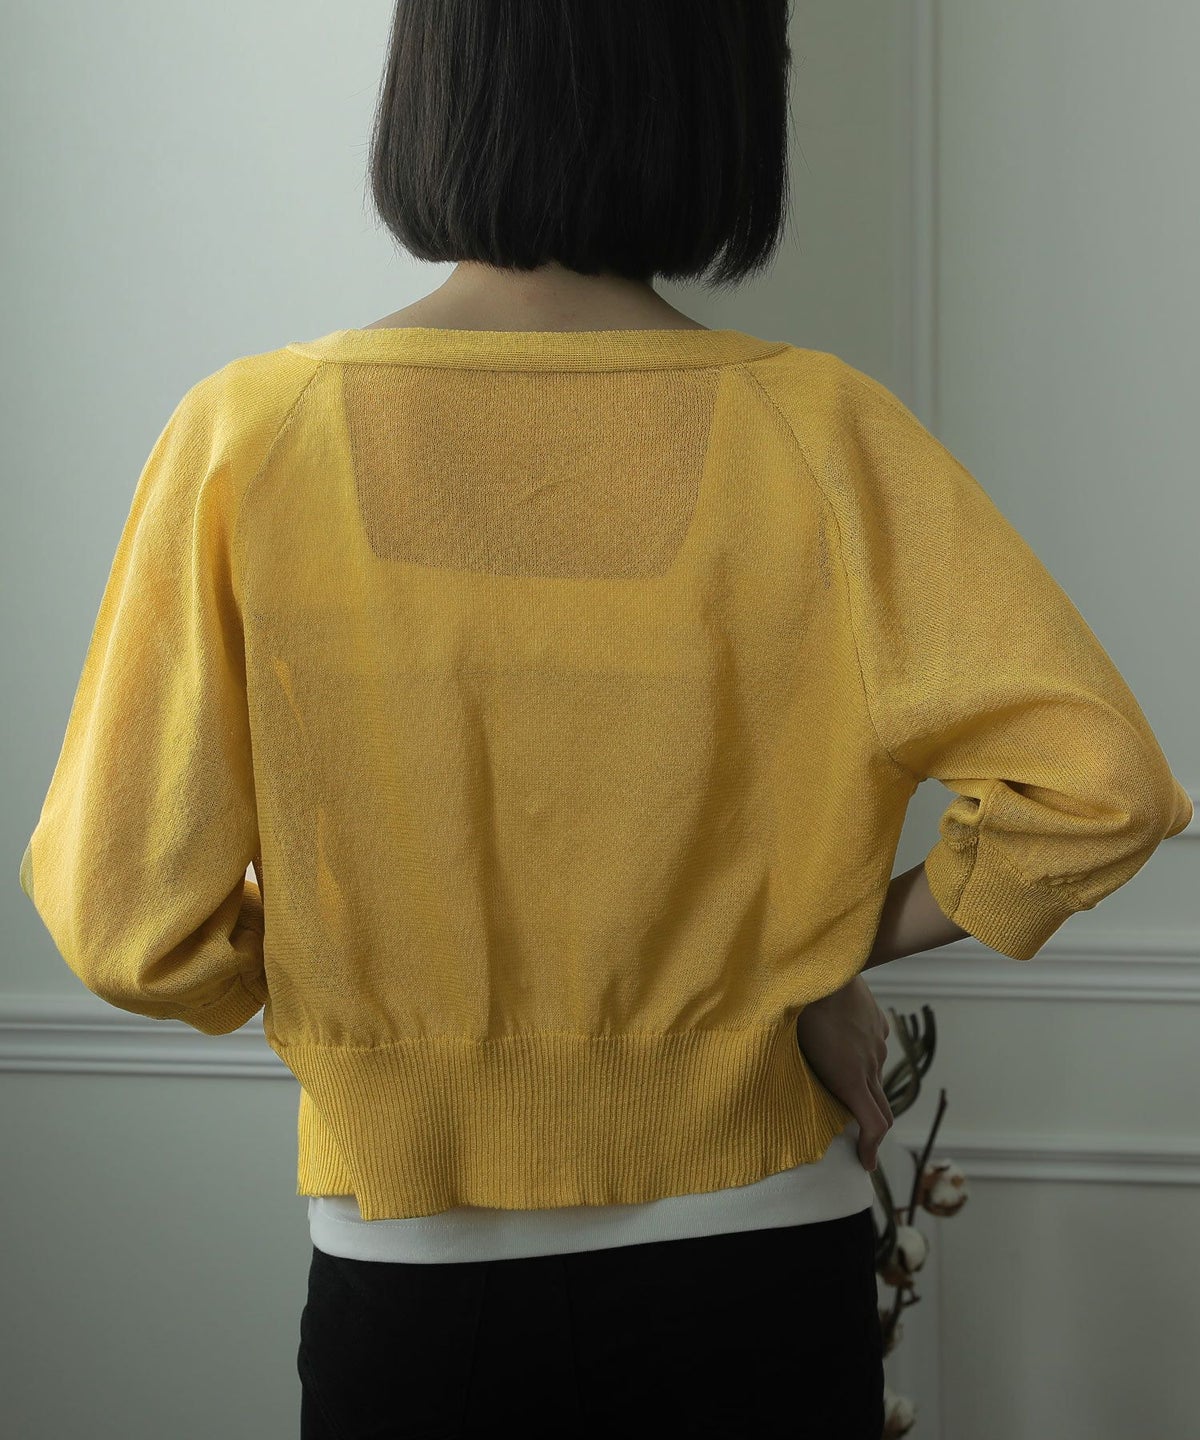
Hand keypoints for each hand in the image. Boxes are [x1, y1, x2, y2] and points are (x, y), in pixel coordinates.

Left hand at [795, 975, 893, 1171]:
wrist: (822, 971)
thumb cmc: (798, 1014)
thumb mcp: (794, 1054)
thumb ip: (799, 1079)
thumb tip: (779, 1095)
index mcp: (850, 1079)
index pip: (875, 1125)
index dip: (872, 1149)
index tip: (866, 1165)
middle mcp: (870, 1064)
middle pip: (883, 1107)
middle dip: (874, 1128)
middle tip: (861, 1140)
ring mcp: (876, 1043)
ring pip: (874, 1073)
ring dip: (862, 1084)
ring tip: (840, 1081)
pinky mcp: (877, 1023)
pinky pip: (873, 1046)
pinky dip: (863, 1055)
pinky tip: (845, 1045)